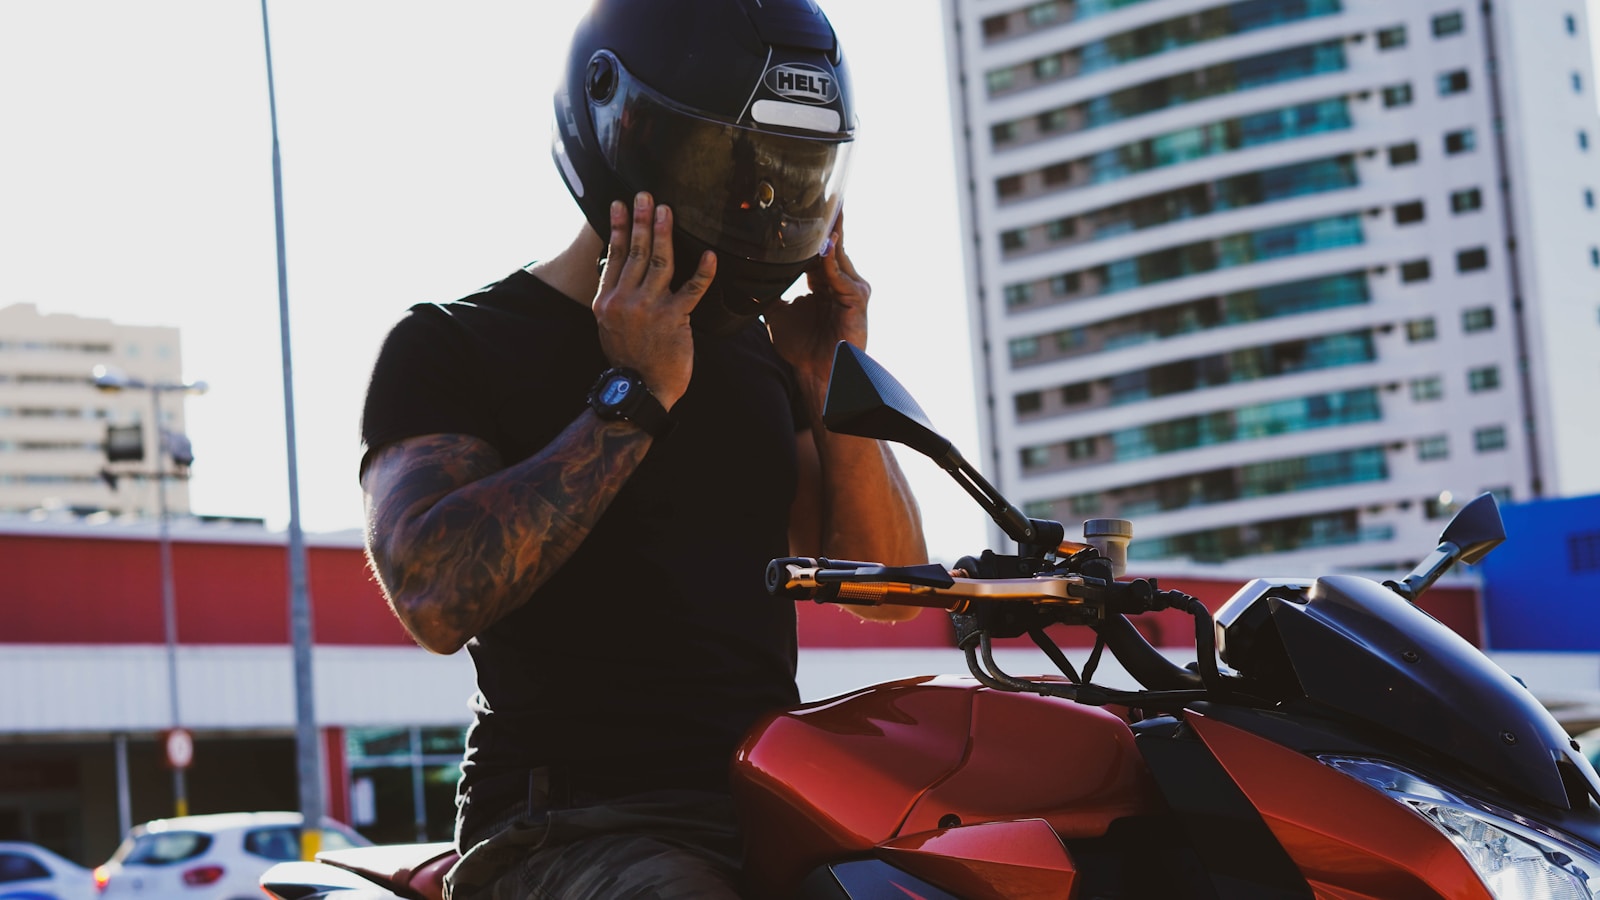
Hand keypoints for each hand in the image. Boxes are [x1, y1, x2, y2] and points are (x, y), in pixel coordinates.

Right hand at [593, 192, 716, 409]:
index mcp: (606, 301)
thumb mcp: (608, 326)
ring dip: (664, 233)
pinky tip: (710, 255)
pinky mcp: (674, 318)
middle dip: (641, 220)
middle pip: (635, 251)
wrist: (639, 391)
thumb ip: (614, 298)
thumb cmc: (628, 359)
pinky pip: (692, 289)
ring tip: (667, 211)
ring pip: (658, 262)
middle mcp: (624, 301)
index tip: (620, 204)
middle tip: (646, 196)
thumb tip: (619, 269)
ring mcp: (649, 308)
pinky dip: (703, 271)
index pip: (613, 255)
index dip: (616, 227)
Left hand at [765, 209, 868, 383]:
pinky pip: (840, 275)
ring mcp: (851, 289)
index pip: (818, 248)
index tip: (804, 204)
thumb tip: (746, 276)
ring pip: (838, 254)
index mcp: (824, 282)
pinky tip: (824, 246)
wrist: (815, 374)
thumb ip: (769, 291)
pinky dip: (831, 261)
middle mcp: (840, 281)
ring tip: (829, 208)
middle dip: (829, 220)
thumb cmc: (801, 348)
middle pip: (833, 243)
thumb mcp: (777, 314)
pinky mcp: (857, 300)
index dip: (811, 229)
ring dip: (832, 232)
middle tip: (825, 193)